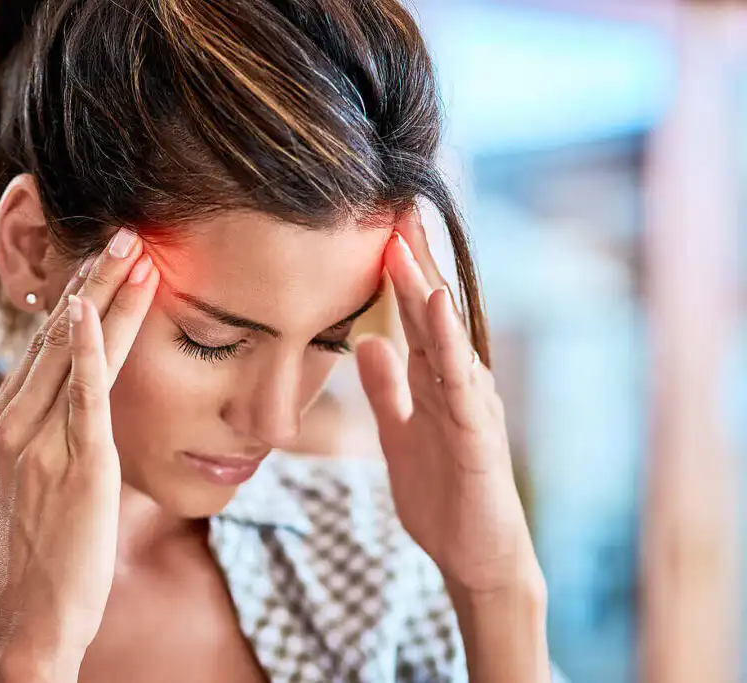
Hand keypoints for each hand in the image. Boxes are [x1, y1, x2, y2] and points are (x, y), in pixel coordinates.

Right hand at [0, 230, 158, 682]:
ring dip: (105, 296)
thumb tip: (65, 406)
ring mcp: (39, 442)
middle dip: (93, 280)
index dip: (74, 300)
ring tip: (134, 251)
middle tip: (124, 234)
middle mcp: (12, 424)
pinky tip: (95, 310)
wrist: (32, 616)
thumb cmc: (39, 553)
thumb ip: (40, 438)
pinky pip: (81, 396)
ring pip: (73, 353)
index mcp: (2, 425)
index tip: (100, 263)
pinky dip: (89, 349)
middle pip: (56, 336)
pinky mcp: (74, 464)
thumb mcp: (26, 484)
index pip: (41, 347)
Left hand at [355, 211, 542, 597]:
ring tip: (406, 245)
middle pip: (433, 313)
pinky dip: (448, 343)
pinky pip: (461, 382)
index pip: (415, 316)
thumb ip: (387, 389)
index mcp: (438, 380)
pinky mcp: (478, 435)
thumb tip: (365, 342)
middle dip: (413, 263)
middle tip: (392, 209)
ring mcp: (473, 405)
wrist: (476, 556)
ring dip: (426, 290)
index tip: (377, 228)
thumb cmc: (444, 493)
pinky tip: (436, 309)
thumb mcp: (401, 432)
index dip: (398, 274)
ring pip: (447, 338)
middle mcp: (460, 382)